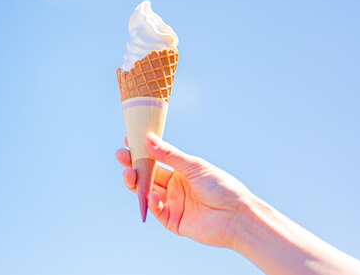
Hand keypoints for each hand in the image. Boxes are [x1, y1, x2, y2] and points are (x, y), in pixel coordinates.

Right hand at [116, 133, 250, 247]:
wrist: (237, 216)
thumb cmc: (222, 187)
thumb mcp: (194, 166)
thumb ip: (170, 155)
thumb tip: (148, 138)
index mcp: (181, 171)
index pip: (156, 159)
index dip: (141, 151)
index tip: (127, 140)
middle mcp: (174, 186)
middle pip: (148, 174)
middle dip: (133, 165)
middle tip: (121, 156)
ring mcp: (173, 203)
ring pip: (147, 191)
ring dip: (137, 183)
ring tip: (129, 174)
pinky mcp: (173, 220)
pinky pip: (157, 210)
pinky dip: (152, 203)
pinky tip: (153, 196)